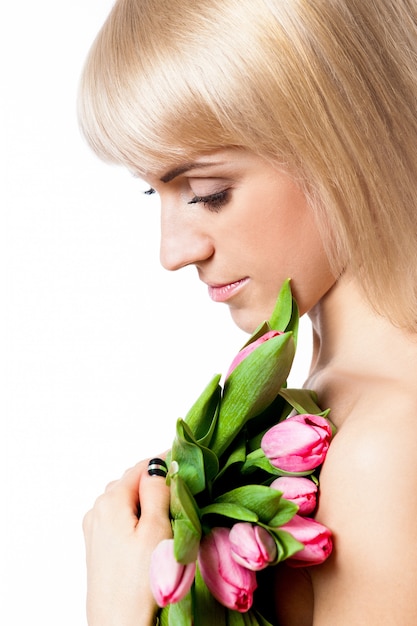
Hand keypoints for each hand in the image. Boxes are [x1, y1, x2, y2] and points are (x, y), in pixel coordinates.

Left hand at [83, 457, 171, 625]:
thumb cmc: (141, 581)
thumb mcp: (157, 528)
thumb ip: (157, 490)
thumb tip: (160, 463)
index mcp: (111, 500)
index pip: (142, 466)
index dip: (167, 463)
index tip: (190, 468)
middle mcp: (98, 509)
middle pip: (133, 482)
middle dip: (157, 484)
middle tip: (184, 496)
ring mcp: (95, 529)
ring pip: (127, 501)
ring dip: (148, 502)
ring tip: (170, 518)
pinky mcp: (99, 546)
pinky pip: (121, 519)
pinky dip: (138, 518)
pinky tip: (152, 535)